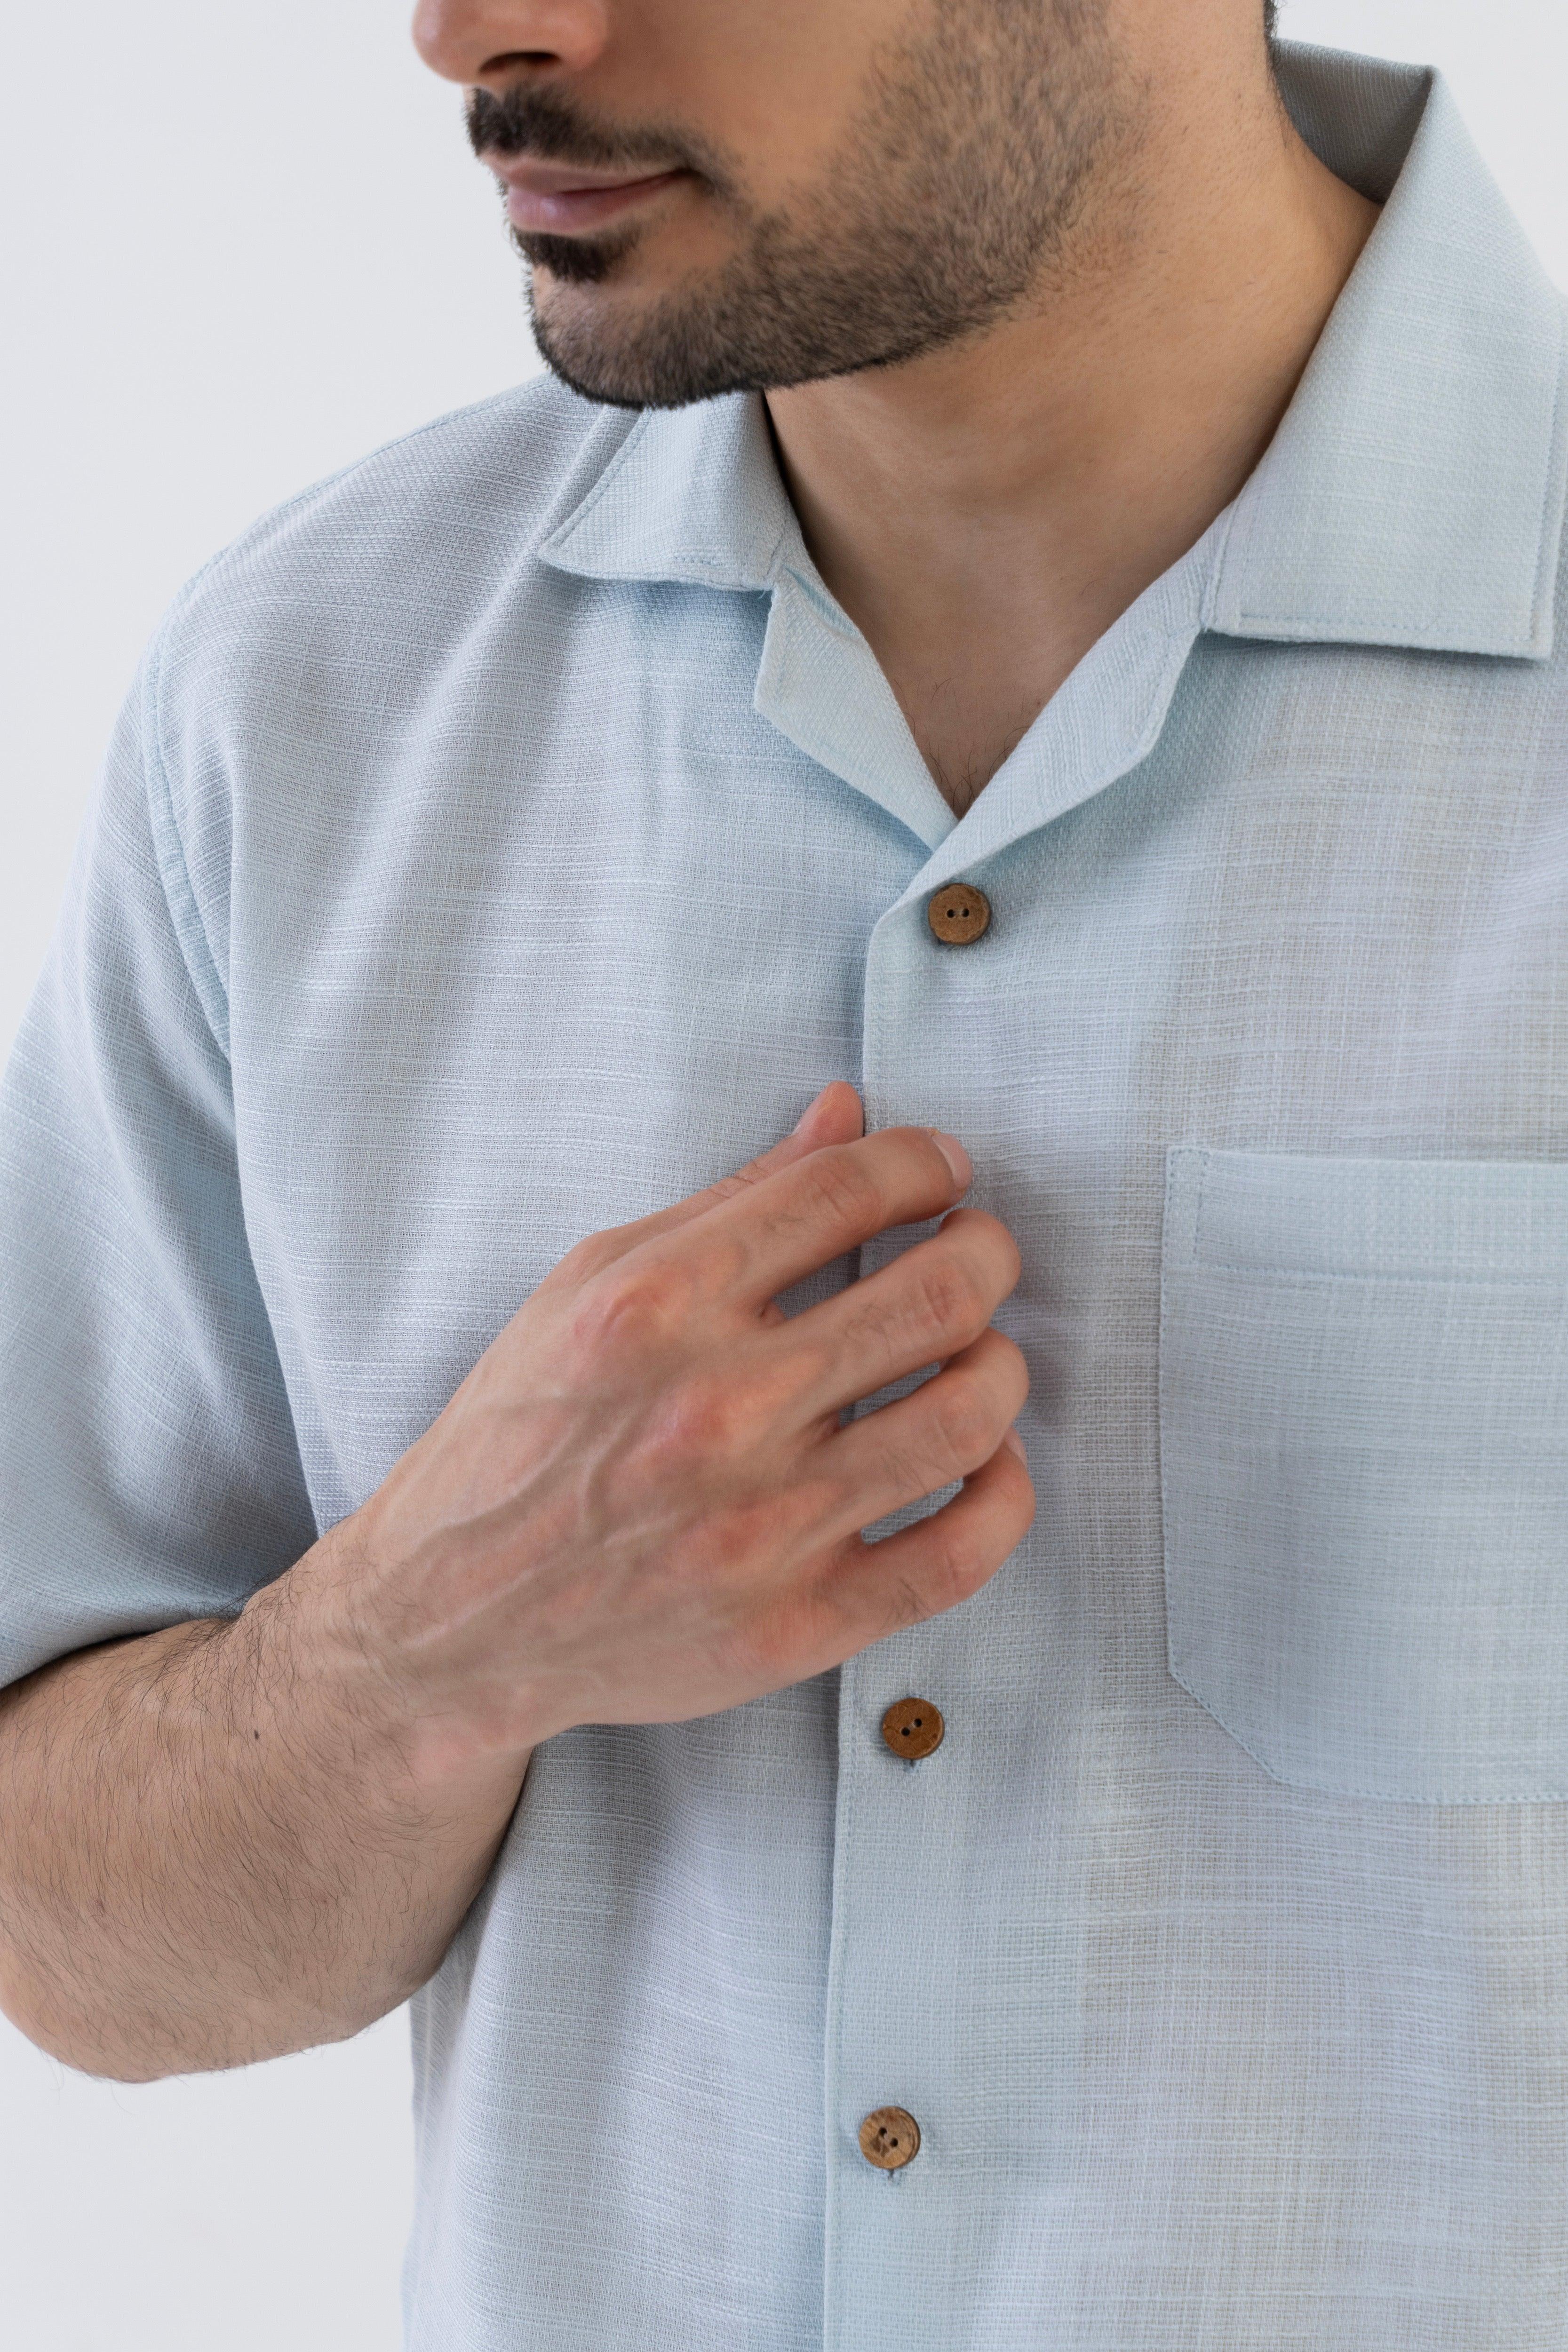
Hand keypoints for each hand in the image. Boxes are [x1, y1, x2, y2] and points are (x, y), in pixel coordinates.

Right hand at [341, 1082, 1032, 1776]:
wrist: (447, 1619)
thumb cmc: (522, 1437)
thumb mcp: (590, 1283)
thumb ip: (731, 1198)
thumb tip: (849, 1113)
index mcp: (657, 1306)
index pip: (849, 1189)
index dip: (925, 1164)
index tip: (941, 1174)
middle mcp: (714, 1410)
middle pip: (939, 1294)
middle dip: (987, 1252)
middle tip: (977, 1253)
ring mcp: (761, 1526)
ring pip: (970, 1414)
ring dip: (1002, 1364)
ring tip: (976, 1353)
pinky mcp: (794, 1625)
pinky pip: (961, 1552)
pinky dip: (1005, 1491)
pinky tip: (988, 1459)